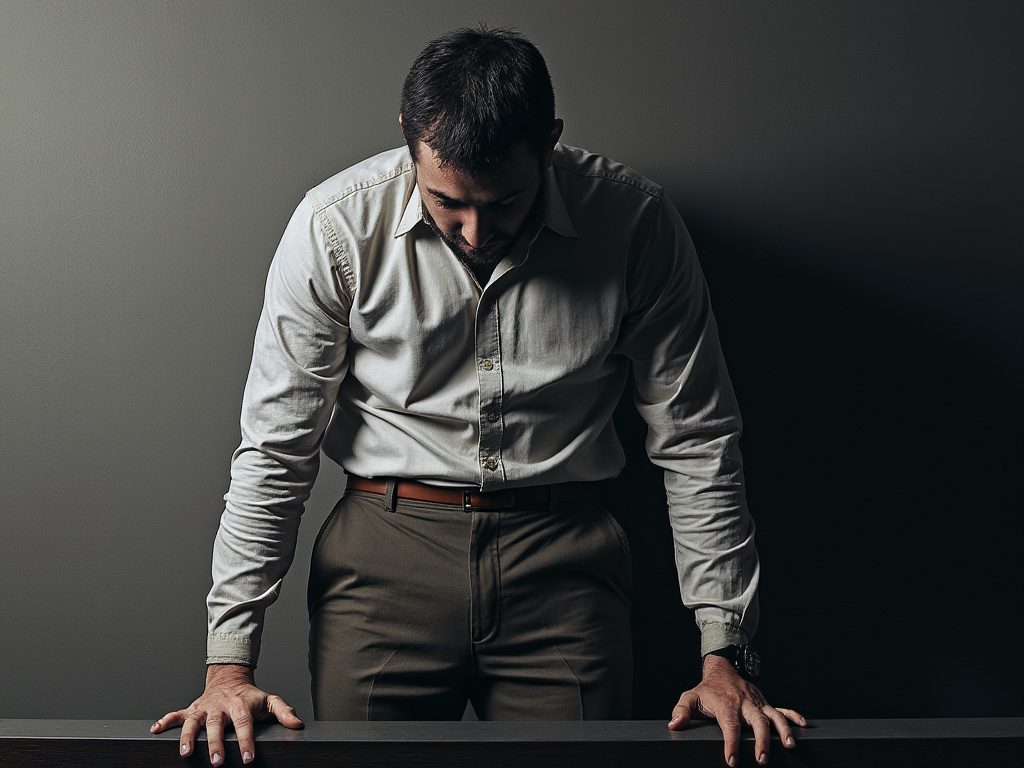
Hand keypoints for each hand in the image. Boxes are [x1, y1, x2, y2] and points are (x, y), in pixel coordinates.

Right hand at [151, 663, 303, 764]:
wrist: (230, 678)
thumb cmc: (250, 696)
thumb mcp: (270, 701)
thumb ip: (284, 712)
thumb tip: (298, 724)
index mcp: (241, 705)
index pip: (245, 724)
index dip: (247, 742)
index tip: (248, 758)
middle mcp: (221, 706)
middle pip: (217, 725)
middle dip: (215, 744)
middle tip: (216, 762)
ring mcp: (205, 707)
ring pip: (194, 722)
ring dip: (187, 736)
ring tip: (184, 752)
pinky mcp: (192, 709)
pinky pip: (176, 714)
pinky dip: (165, 721)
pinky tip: (155, 730)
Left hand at [668, 654, 805, 765]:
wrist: (722, 670)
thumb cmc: (706, 690)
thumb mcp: (690, 697)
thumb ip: (681, 711)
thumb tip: (674, 725)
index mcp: (726, 705)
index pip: (730, 727)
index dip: (731, 744)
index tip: (732, 761)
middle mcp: (745, 704)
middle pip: (757, 722)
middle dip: (761, 741)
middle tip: (762, 759)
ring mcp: (757, 703)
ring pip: (774, 716)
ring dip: (783, 730)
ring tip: (790, 746)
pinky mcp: (765, 702)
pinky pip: (782, 708)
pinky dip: (794, 716)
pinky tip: (803, 726)